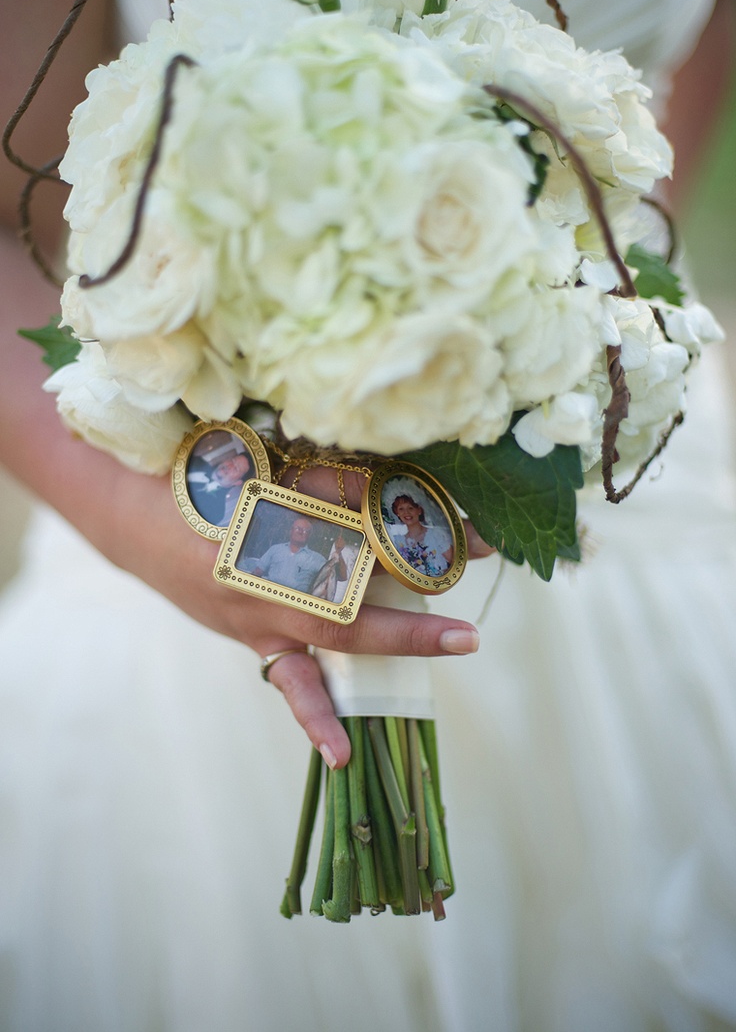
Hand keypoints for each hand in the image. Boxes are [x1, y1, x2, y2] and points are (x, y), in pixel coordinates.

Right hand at [110, 457, 491, 769]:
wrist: (129, 515)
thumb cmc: (199, 483)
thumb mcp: (260, 468)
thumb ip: (324, 480)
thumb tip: (393, 493)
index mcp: (267, 524)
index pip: (360, 526)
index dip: (417, 527)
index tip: (474, 533)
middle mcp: (263, 577)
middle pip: (353, 592)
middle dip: (417, 593)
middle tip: (474, 605)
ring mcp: (255, 614)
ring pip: (329, 640)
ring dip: (395, 643)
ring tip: (454, 646)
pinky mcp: (250, 637)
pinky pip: (288, 680)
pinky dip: (315, 715)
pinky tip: (341, 753)